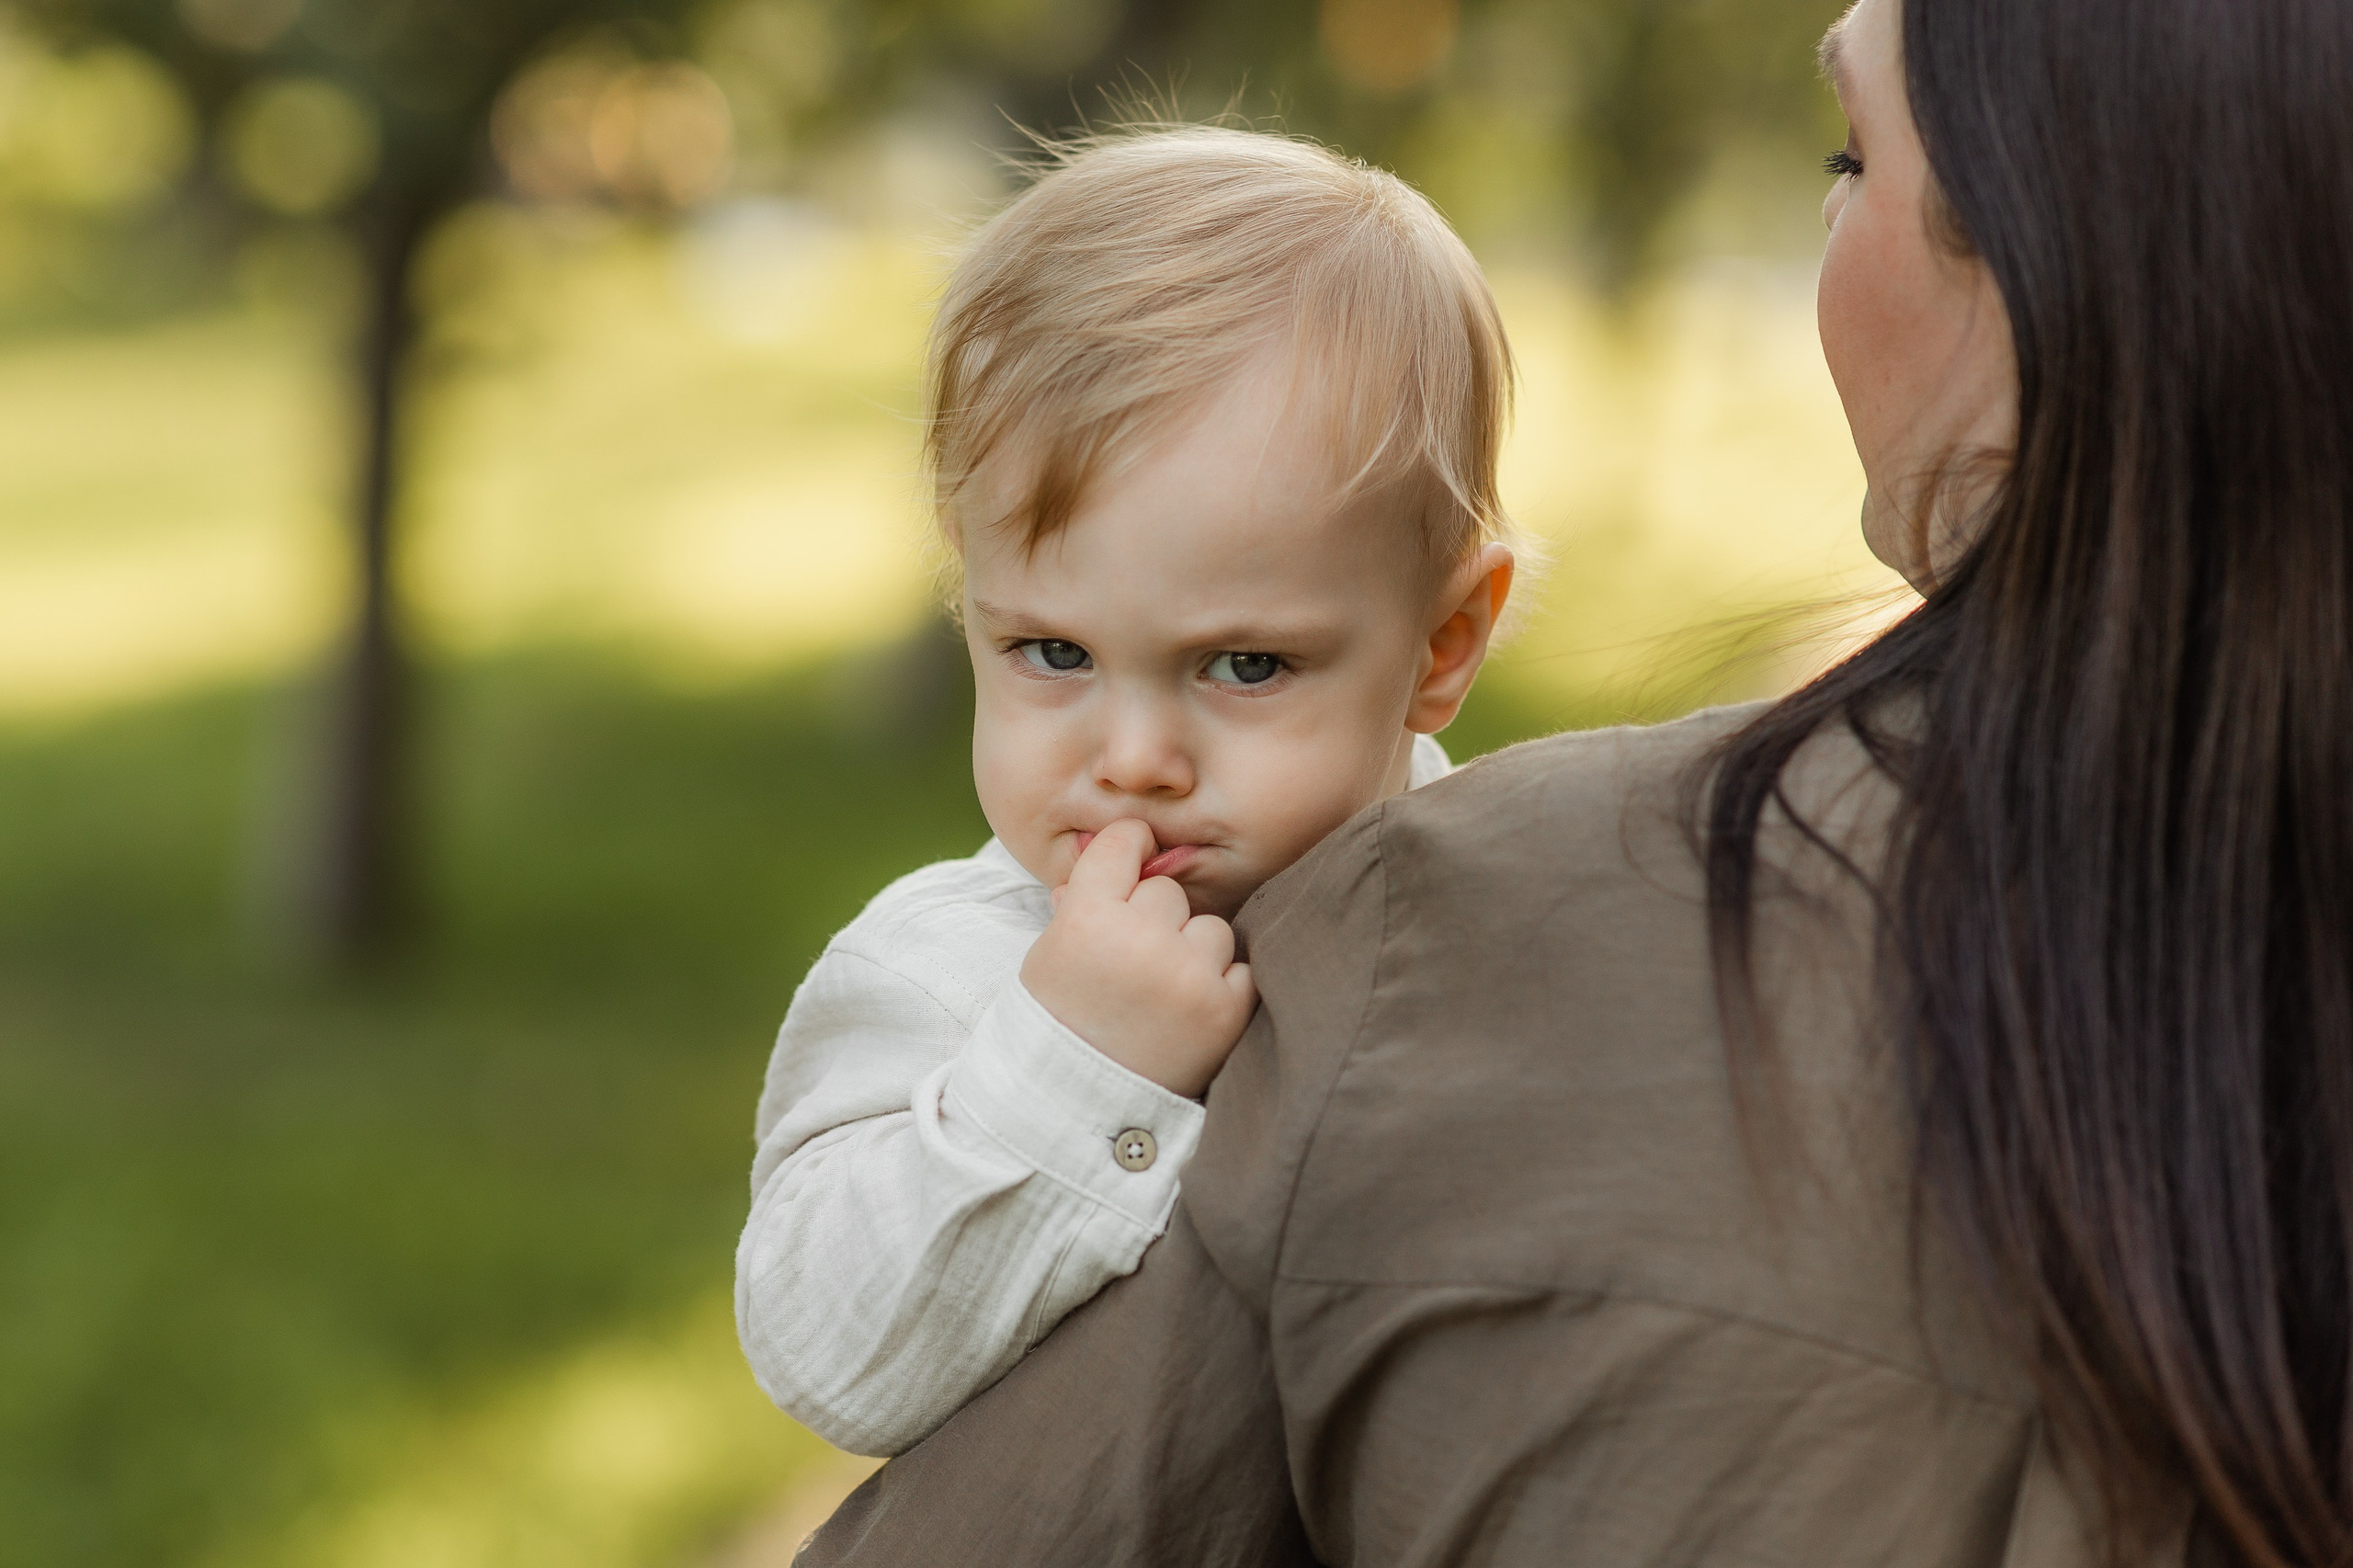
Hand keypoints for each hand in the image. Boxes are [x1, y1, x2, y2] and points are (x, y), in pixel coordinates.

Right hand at [1020, 819, 1257, 1097]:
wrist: (1080, 1105)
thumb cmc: (1058, 1022)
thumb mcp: (1051, 954)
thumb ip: (1083, 898)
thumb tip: (1119, 847)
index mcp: (1086, 917)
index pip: (1123, 843)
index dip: (1130, 846)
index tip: (1135, 855)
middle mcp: (1140, 939)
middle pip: (1168, 891)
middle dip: (1155, 918)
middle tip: (1133, 963)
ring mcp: (1188, 975)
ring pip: (1210, 927)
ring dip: (1193, 952)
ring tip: (1162, 993)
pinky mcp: (1226, 1010)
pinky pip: (1240, 970)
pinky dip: (1221, 988)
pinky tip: (1188, 1013)